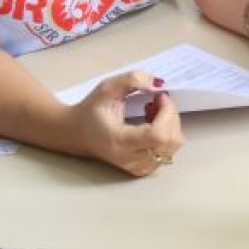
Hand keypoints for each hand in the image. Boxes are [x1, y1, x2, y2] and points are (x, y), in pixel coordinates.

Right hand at [68, 70, 183, 176]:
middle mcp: (130, 158)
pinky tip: (152, 124)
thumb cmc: (91, 110)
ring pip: (172, 148)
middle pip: (170, 141)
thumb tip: (158, 84)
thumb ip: (133, 80)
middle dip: (171, 115)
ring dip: (170, 125)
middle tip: (157, 100)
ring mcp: (138, 166)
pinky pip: (167, 152)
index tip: (159, 96)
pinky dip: (167, 135)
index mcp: (119, 141)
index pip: (158, 134)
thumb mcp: (107, 88)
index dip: (167, 113)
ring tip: (153, 111)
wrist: (76, 133)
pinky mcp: (143, 168)